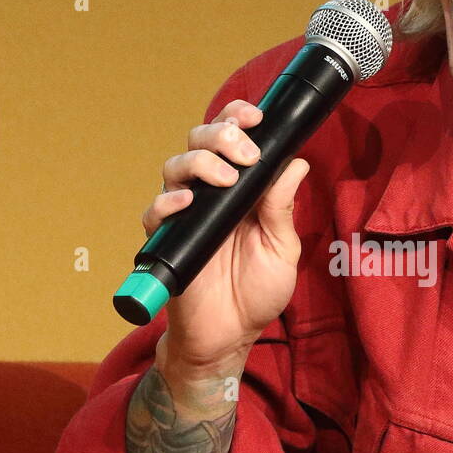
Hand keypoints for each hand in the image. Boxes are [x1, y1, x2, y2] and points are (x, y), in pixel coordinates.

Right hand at [143, 99, 309, 371]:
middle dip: (222, 134)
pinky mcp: (166, 240)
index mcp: (240, 189)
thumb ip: (283, 206)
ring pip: (175, 166)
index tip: (255, 117)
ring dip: (200, 162)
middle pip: (200, 141)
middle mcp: (209, 194)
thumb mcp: (282, 248)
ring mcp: (185, 215)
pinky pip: (155, 211)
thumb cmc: (257, 293)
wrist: (231, 336)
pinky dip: (170, 201)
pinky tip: (189, 202)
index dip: (238, 118)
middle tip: (246, 154)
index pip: (231, 138)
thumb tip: (296, 162)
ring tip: (226, 179)